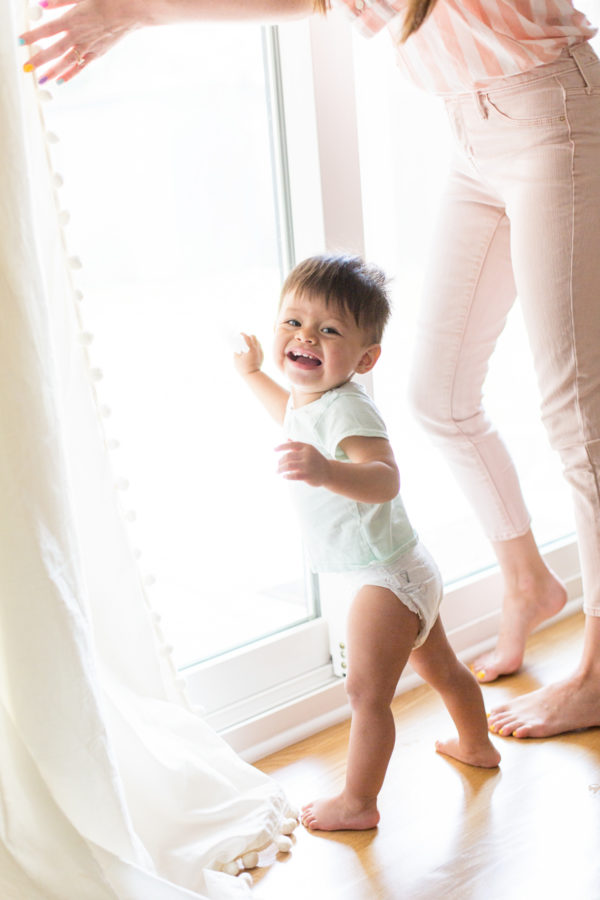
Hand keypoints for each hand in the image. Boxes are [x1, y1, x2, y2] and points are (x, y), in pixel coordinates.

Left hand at [19, 0, 139, 83]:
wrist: (132, 11)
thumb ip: (61, 0)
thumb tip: (42, 4)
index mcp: (73, 19)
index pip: (47, 29)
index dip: (32, 35)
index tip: (20, 41)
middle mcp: (79, 35)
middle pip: (54, 50)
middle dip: (38, 59)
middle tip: (26, 68)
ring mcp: (89, 46)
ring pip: (67, 62)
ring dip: (52, 71)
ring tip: (40, 80)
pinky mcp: (97, 53)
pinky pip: (81, 66)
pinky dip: (70, 74)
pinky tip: (60, 80)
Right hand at [233, 332, 263, 376]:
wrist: (252, 375)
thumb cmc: (243, 367)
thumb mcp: (236, 358)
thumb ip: (236, 350)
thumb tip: (236, 345)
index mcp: (250, 348)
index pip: (247, 337)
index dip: (242, 334)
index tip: (239, 334)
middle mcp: (257, 349)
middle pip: (254, 337)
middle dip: (248, 337)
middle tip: (243, 340)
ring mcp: (260, 352)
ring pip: (257, 342)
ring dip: (252, 341)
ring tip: (247, 345)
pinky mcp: (262, 355)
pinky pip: (259, 347)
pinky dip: (254, 347)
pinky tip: (250, 351)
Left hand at [275, 440, 329, 486]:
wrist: (329, 472)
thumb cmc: (316, 460)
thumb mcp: (309, 451)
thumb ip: (297, 446)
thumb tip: (286, 438)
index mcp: (307, 447)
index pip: (291, 445)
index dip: (281, 446)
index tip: (274, 449)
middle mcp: (307, 455)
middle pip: (288, 456)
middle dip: (280, 461)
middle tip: (277, 466)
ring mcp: (308, 465)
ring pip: (289, 465)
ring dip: (280, 469)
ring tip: (277, 471)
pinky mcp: (308, 475)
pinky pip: (294, 475)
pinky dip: (287, 476)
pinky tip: (284, 476)